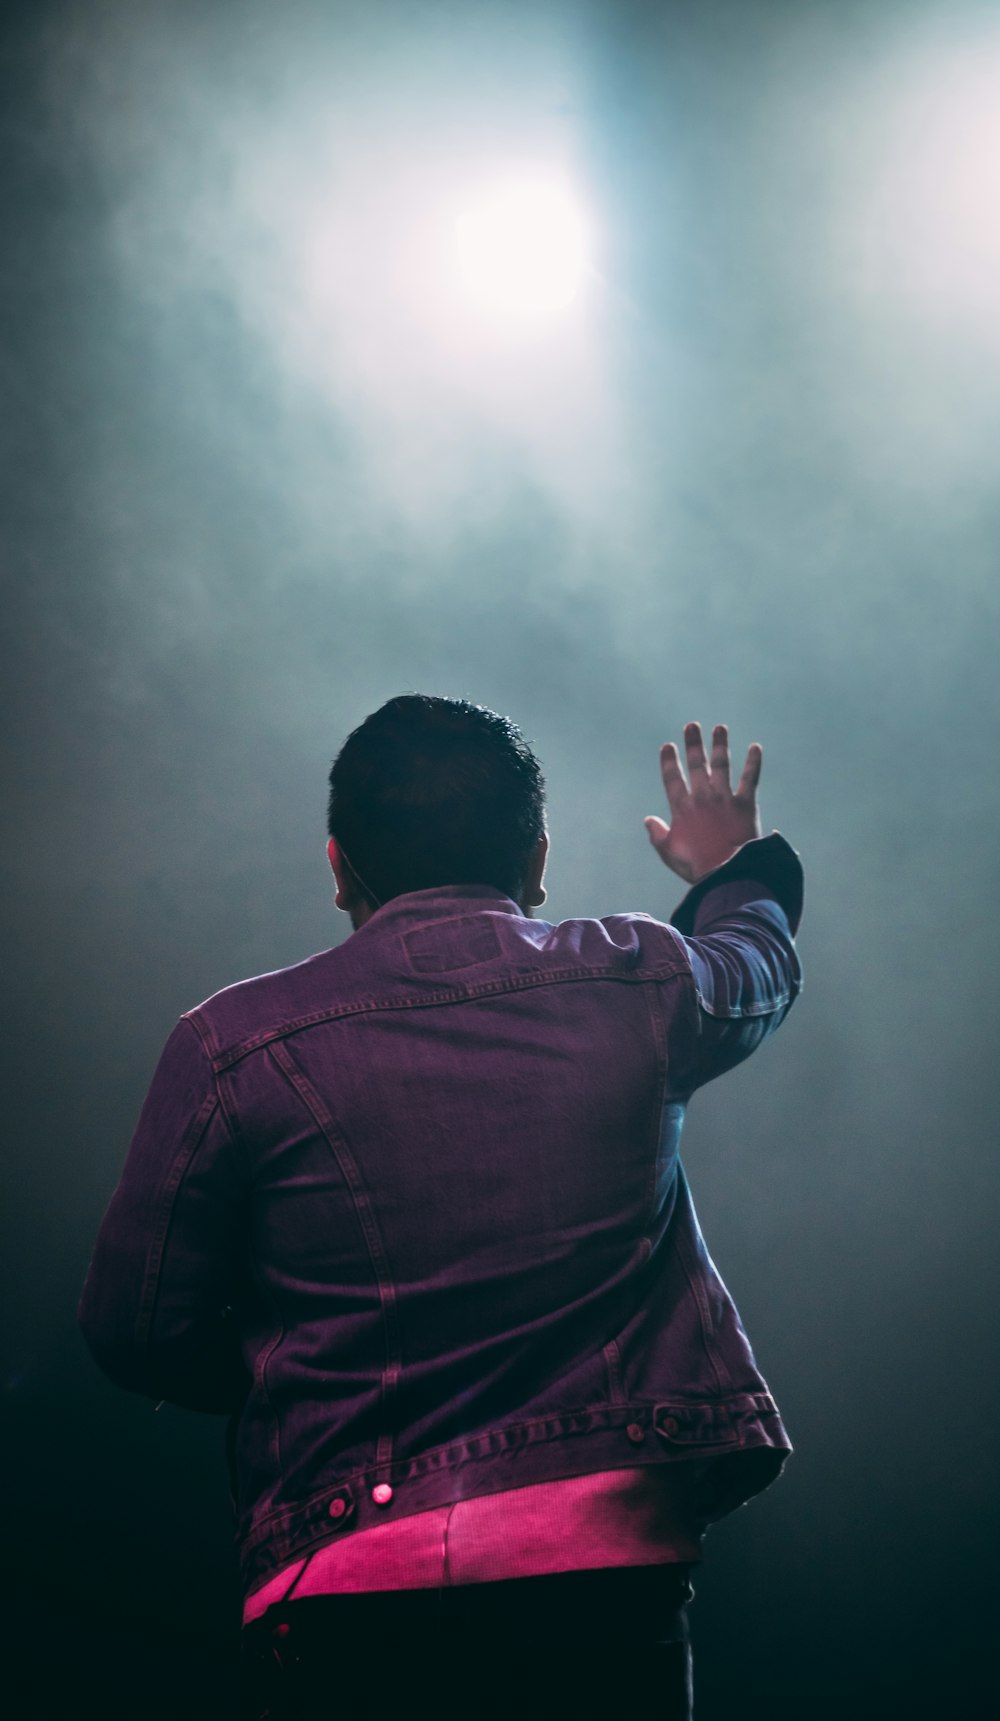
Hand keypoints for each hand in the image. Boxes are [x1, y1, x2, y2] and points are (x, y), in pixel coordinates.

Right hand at [644, 722, 761, 883]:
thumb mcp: (669, 852)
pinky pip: (750, 778)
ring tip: (720, 728)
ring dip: (720, 745)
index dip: (669, 761)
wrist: (727, 872)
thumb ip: (657, 834)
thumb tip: (648, 820)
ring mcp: (724, 798)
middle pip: (697, 765)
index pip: (672, 779)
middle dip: (694, 744)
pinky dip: (753, 762)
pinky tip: (755, 748)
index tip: (668, 746)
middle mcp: (702, 797)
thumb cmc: (696, 865)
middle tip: (692, 726)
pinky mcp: (745, 804)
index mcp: (682, 809)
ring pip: (721, 765)